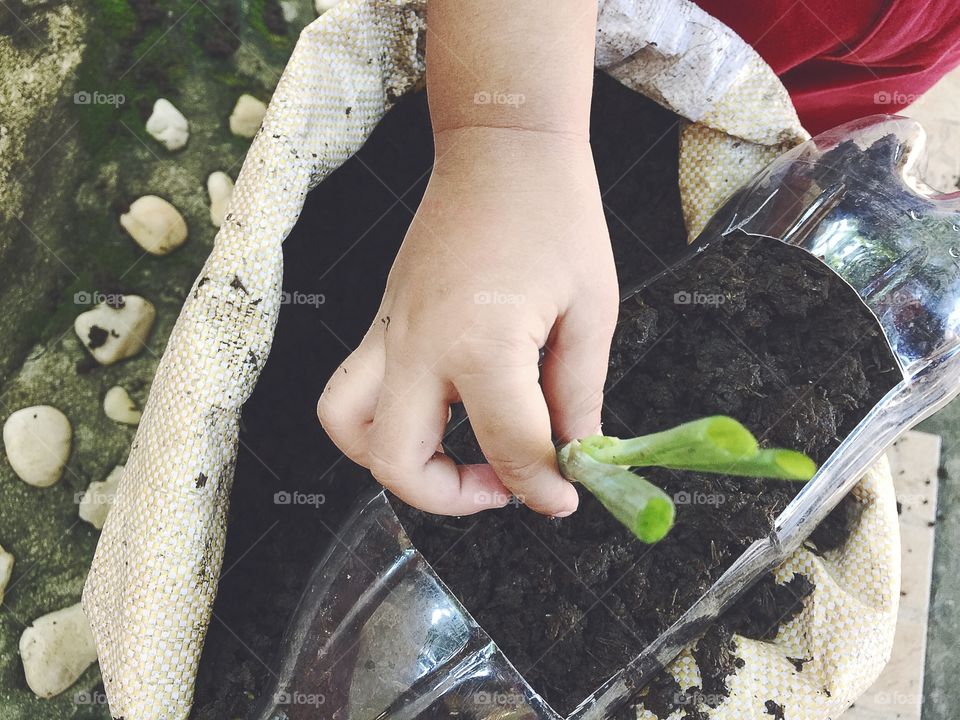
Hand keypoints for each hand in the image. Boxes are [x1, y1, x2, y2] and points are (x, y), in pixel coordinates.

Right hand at [317, 127, 618, 515]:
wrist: (500, 146)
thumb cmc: (554, 213)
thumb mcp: (590, 310)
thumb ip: (578, 395)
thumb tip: (575, 453)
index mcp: (481, 344)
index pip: (510, 449)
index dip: (545, 487)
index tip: (566, 495)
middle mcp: (419, 346)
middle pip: (399, 465)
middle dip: (453, 498)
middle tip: (504, 485)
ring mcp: (389, 332)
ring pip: (349, 430)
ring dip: (397, 466)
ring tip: (452, 459)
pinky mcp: (382, 321)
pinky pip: (353, 390)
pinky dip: (380, 424)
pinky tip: (439, 413)